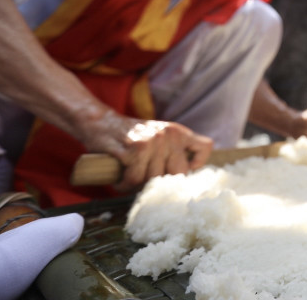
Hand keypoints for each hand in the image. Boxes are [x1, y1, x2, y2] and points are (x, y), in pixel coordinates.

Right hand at [81, 110, 212, 190]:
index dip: (198, 164)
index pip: (205, 147)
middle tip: (148, 181)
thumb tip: (188, 178)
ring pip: (154, 180)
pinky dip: (126, 184)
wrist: (101, 123)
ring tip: (131, 177)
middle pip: (179, 174)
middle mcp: (168, 135)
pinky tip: (121, 179)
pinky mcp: (132, 150)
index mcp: (178, 132)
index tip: (182, 172)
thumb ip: (175, 150)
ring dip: (140, 185)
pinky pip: (134, 179)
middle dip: (162, 184)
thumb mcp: (160, 136)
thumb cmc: (132, 136)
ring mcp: (151, 142)